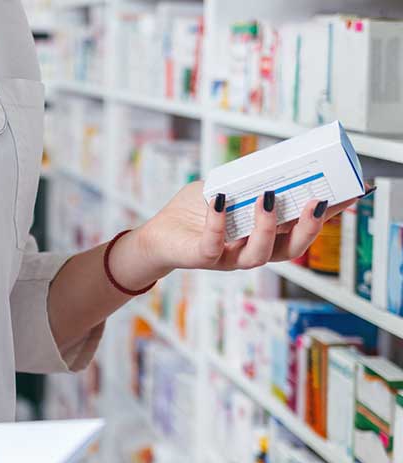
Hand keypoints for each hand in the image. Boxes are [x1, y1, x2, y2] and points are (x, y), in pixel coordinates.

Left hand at [132, 180, 356, 272]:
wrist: (158, 235)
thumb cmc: (195, 210)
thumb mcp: (225, 187)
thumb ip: (247, 177)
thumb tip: (273, 158)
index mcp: (263, 235)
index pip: (301, 228)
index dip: (327, 215)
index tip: (350, 193)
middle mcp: (251, 250)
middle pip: (290, 249)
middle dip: (308, 227)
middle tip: (319, 201)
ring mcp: (228, 257)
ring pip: (258, 254)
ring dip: (267, 227)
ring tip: (268, 197)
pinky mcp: (202, 258)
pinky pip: (214, 244)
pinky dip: (218, 221)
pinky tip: (220, 200)